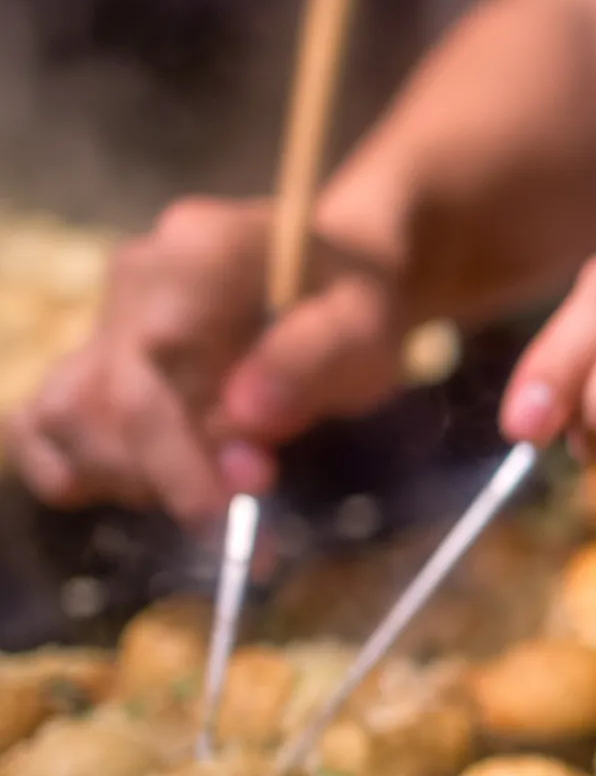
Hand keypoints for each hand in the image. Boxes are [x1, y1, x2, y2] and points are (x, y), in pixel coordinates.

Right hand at [9, 197, 411, 524]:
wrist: (342, 272)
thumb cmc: (359, 301)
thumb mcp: (366, 326)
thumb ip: (310, 363)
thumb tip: (246, 421)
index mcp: (201, 254)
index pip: (153, 359)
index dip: (180, 451)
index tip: (234, 510)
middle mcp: (137, 278)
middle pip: (101, 398)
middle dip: (167, 478)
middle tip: (242, 521)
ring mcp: (110, 316)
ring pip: (64, 414)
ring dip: (125, 479)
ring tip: (205, 500)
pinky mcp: (100, 357)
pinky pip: (49, 419)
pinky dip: (80, 468)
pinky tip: (145, 493)